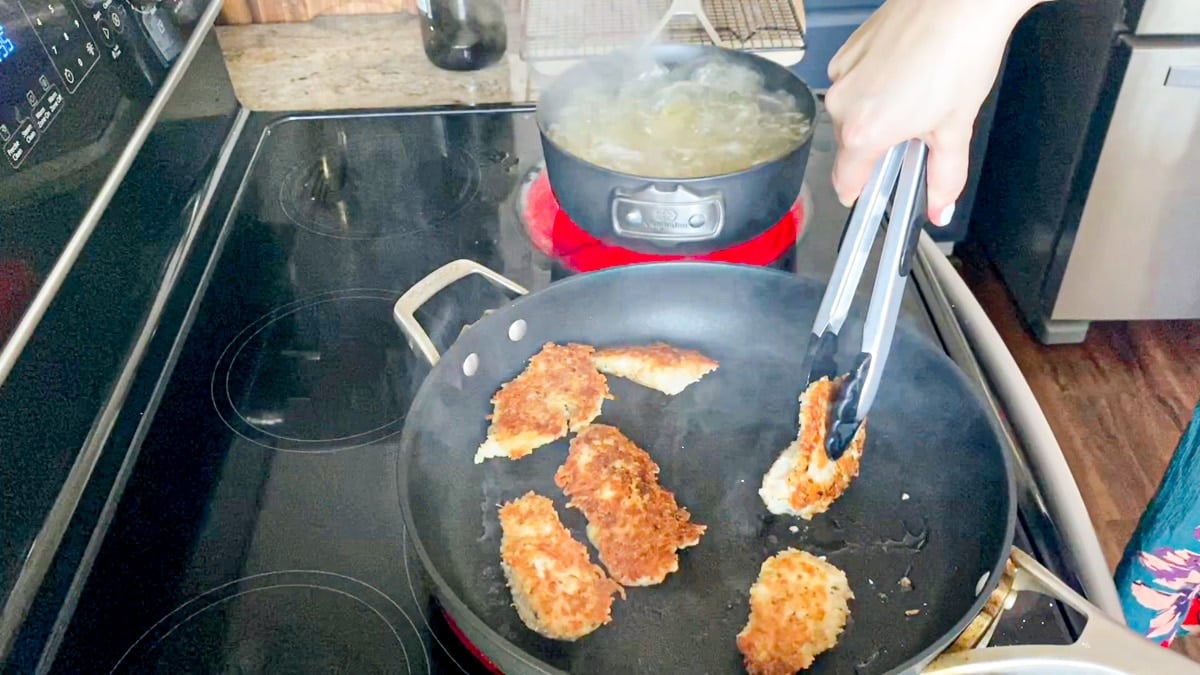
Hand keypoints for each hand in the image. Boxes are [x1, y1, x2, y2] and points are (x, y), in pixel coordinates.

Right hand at [824, 0, 1043, 224]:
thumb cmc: (960, 53)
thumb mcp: (955, 127)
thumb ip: (944, 175)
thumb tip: (940, 207)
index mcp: (864, 132)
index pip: (845, 182)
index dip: (864, 191)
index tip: (877, 191)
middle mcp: (842, 103)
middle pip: (851, 145)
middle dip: (879, 146)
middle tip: (918, 133)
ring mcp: (843, 72)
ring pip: (853, 110)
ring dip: (877, 112)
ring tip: (918, 94)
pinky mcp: (850, 47)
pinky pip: (855, 80)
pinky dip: (876, 82)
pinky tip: (908, 70)